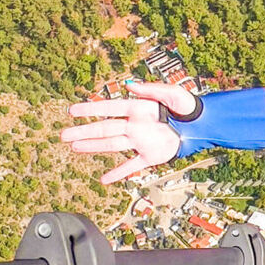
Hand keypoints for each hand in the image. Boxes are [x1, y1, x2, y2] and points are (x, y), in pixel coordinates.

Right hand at [61, 80, 196, 184]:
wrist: (202, 125)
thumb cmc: (188, 106)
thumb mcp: (172, 93)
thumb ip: (151, 89)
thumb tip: (129, 84)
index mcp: (138, 108)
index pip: (109, 108)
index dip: (90, 109)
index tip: (72, 111)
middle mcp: (135, 125)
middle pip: (104, 128)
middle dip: (83, 132)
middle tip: (63, 135)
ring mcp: (140, 141)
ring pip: (112, 145)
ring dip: (93, 147)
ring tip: (74, 148)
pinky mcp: (150, 156)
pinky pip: (131, 166)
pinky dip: (118, 173)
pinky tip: (104, 179)